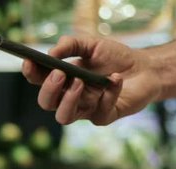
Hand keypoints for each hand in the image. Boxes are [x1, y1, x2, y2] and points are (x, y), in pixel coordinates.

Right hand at [22, 36, 161, 125]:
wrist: (145, 68)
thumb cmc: (115, 58)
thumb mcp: (92, 44)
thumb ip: (71, 44)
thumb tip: (51, 52)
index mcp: (62, 79)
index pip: (38, 79)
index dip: (31, 72)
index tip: (30, 62)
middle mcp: (69, 97)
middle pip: (46, 102)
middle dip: (49, 88)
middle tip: (60, 73)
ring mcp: (85, 109)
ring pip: (63, 117)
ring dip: (68, 100)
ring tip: (81, 82)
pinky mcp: (103, 117)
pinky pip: (99, 112)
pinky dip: (108, 94)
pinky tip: (115, 79)